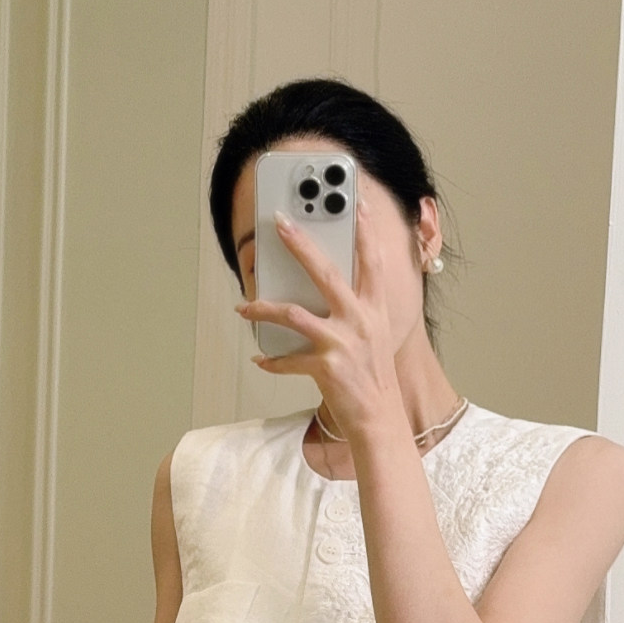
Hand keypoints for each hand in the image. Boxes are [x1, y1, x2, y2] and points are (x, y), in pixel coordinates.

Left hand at [236, 180, 411, 438]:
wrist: (380, 419)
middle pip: (325, 272)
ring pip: (293, 314)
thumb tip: (334, 294)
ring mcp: (341, 342)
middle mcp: (359, 320)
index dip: (365, 230)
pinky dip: (272, 362)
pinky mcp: (325, 366)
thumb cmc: (375, 379)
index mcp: (374, 309)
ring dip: (263, 308)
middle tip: (280, 223)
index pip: (371, 261)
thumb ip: (360, 312)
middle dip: (300, 244)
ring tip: (244, 306)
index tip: (356, 202)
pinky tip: (260, 361)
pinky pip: (289, 360)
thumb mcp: (376, 337)